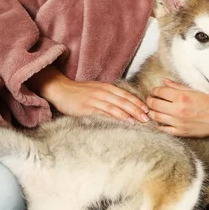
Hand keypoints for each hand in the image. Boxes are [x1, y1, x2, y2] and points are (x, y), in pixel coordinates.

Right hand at [27, 66, 149, 122]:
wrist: (61, 90)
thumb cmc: (80, 92)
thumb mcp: (97, 90)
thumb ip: (110, 96)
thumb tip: (125, 106)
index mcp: (107, 87)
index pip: (126, 95)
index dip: (138, 103)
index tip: (148, 110)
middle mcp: (103, 92)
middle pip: (124, 101)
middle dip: (137, 110)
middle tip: (148, 119)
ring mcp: (95, 99)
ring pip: (115, 107)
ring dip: (128, 114)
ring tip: (138, 122)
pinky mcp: (86, 108)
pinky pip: (102, 113)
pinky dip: (113, 118)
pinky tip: (121, 122)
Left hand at [146, 79, 208, 136]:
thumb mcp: (197, 90)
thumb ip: (178, 86)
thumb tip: (164, 82)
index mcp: (182, 97)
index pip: (159, 92)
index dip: (155, 90)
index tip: (156, 91)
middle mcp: (178, 110)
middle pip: (154, 104)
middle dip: (150, 100)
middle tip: (151, 99)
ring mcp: (178, 123)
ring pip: (156, 117)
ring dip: (152, 112)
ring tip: (154, 109)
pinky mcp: (181, 132)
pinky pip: (164, 129)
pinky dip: (159, 124)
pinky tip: (160, 120)